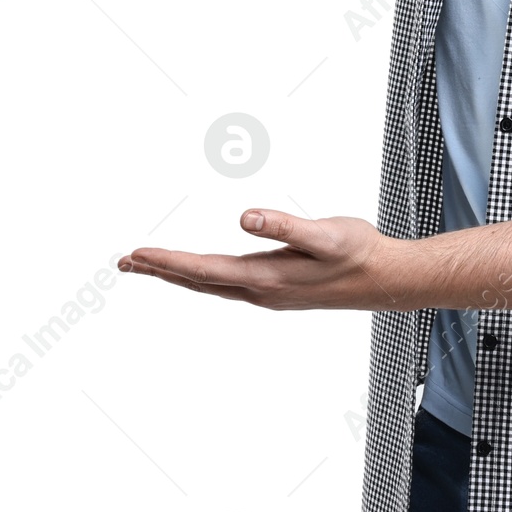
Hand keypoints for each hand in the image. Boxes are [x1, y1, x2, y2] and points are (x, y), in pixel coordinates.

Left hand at [118, 209, 412, 310]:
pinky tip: (203, 273)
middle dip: (161, 271)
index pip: (202, 270)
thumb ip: (284, 226)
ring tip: (152, 266)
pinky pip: (227, 284)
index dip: (167, 261)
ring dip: (179, 275)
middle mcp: (260, 291)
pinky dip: (204, 277)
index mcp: (265, 278)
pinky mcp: (278, 290)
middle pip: (198, 282)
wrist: (387, 279)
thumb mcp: (324, 234)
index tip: (136, 254)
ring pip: (211, 285)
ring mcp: (268, 294)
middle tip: (125, 263)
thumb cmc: (358, 252)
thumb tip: (245, 217)